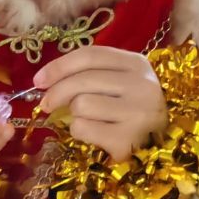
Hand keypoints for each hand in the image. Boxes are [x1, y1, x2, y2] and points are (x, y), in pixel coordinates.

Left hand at [36, 46, 166, 160]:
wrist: (160, 143)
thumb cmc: (129, 107)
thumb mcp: (117, 81)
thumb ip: (87, 73)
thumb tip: (42, 81)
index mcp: (137, 64)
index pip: (89, 56)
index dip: (58, 66)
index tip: (38, 80)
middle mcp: (142, 85)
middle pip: (81, 81)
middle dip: (56, 93)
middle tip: (47, 104)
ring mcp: (138, 113)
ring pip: (80, 105)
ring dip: (74, 115)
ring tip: (88, 119)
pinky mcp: (128, 139)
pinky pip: (83, 128)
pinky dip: (79, 131)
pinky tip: (94, 133)